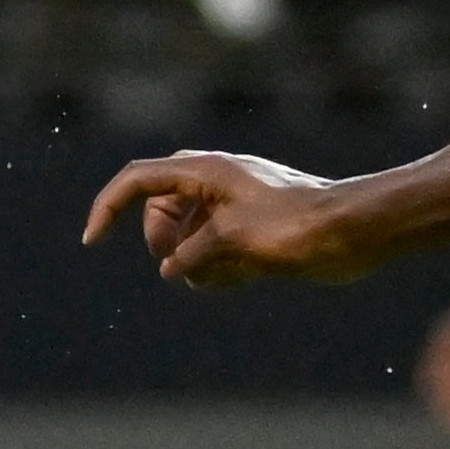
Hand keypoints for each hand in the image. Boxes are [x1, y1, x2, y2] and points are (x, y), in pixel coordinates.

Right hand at [85, 149, 375, 286]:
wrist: (357, 231)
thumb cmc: (297, 225)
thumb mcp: (231, 239)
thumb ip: (191, 252)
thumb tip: (173, 270)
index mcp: (205, 171)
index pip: (137, 180)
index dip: (108, 207)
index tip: (92, 241)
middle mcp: (217, 183)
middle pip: (162, 211)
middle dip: (165, 242)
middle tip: (181, 264)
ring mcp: (237, 206)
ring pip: (191, 236)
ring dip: (195, 262)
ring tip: (221, 276)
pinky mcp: (256, 230)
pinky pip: (219, 250)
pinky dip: (220, 267)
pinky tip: (243, 277)